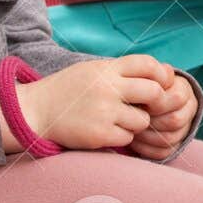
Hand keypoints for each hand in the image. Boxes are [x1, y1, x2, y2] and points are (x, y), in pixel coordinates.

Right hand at [3, 55, 171, 152]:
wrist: (34, 111)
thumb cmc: (70, 90)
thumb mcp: (94, 70)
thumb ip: (124, 71)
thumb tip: (167, 72)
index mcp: (107, 69)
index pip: (149, 64)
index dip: (162, 75)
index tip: (161, 84)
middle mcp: (108, 88)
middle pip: (154, 92)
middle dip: (157, 102)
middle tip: (148, 108)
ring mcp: (104, 112)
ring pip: (143, 120)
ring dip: (137, 123)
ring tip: (119, 120)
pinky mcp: (99, 134)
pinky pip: (127, 137)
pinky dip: (122, 137)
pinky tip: (107, 131)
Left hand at [125, 74, 197, 159]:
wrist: (144, 98)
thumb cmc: (143, 85)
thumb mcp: (146, 76)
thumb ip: (149, 75)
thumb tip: (145, 83)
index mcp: (183, 90)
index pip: (177, 98)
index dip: (156, 101)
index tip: (139, 100)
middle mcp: (188, 110)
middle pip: (175, 120)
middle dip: (151, 120)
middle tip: (132, 117)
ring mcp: (183, 129)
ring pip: (169, 139)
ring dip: (146, 135)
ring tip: (131, 129)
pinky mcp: (174, 145)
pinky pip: (163, 152)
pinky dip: (146, 149)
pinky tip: (134, 141)